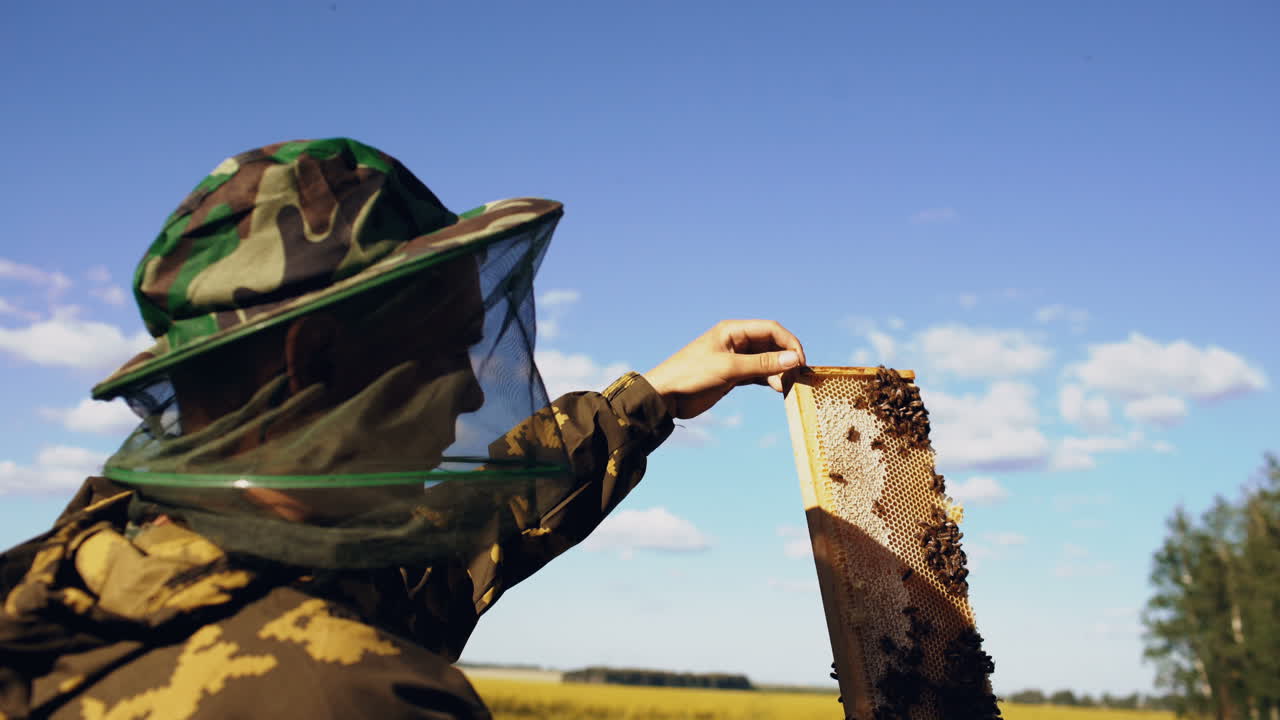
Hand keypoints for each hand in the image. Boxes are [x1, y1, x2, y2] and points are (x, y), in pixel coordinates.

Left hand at [643, 320, 805, 418]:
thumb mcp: (729, 368)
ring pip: (767, 360)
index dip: (789, 343)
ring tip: (789, 386)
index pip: (771, 329)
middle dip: (787, 358)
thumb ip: (763, 364)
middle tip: (798, 376)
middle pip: (771, 344)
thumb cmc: (691, 375)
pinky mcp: (733, 375)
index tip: (800, 361)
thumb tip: (794, 359)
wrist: (666, 397)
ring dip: (780, 371)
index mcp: (733, 330)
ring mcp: (735, 359)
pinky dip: (770, 380)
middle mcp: (736, 341)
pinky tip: (778, 389)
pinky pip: (759, 374)